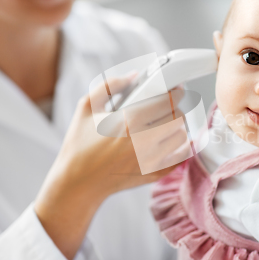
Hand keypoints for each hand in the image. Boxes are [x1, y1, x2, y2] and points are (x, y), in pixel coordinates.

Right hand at [35, 73, 188, 259]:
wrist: (77, 183)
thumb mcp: (87, 107)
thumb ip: (109, 85)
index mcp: (129, 121)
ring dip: (178, 128)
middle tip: (170, 106)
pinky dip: (180, 148)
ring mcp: (150, 160)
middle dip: (177, 108)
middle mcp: (144, 140)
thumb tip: (133, 76)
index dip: (176, 92)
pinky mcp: (153, 174)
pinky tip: (171, 141)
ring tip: (168, 124)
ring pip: (181, 137)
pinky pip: (179, 158)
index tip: (176, 89)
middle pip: (178, 118)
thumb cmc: (79, 144)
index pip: (167, 101)